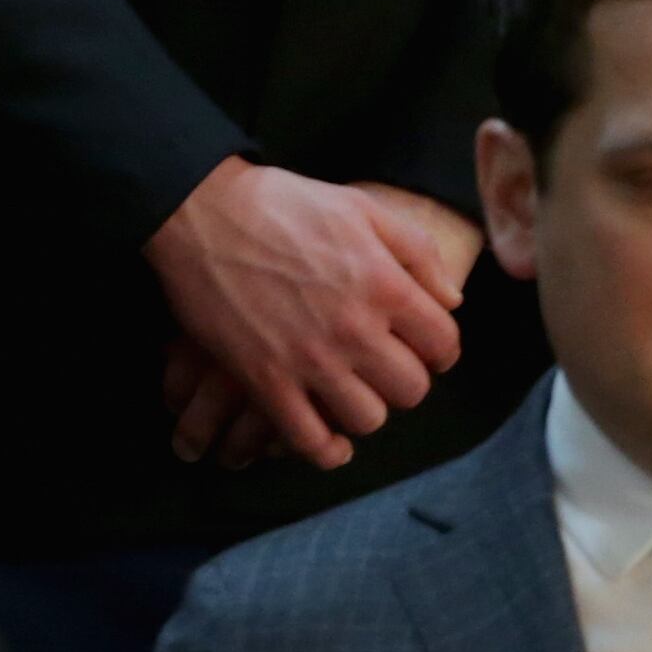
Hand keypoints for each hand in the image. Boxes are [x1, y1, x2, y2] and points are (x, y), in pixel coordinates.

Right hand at [142, 158, 466, 470]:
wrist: (199, 211)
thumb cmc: (280, 203)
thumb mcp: (360, 206)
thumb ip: (417, 250)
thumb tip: (451, 300)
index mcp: (384, 285)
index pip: (444, 345)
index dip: (438, 349)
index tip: (419, 346)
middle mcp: (354, 329)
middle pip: (411, 389)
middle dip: (403, 379)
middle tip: (380, 366)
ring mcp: (308, 359)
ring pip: (367, 419)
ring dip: (364, 408)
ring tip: (348, 391)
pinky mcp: (264, 379)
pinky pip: (308, 440)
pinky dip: (324, 448)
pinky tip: (325, 436)